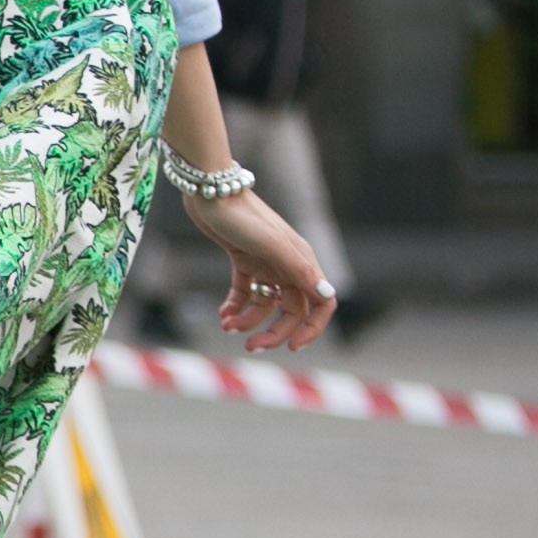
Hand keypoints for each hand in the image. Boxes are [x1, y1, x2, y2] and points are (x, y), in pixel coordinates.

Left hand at [179, 184, 334, 353]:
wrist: (210, 191)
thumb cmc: (242, 216)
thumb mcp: (271, 245)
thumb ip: (299, 270)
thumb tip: (328, 295)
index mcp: (302, 263)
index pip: (321, 303)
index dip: (311, 328)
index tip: (291, 346)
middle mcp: (287, 266)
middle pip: (290, 312)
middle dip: (272, 332)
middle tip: (250, 346)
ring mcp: (266, 264)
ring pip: (265, 305)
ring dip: (247, 320)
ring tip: (226, 324)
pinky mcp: (243, 260)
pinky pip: (245, 293)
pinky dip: (235, 306)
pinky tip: (222, 314)